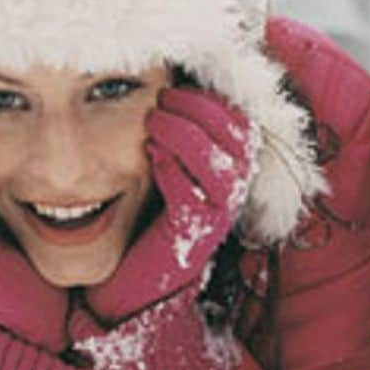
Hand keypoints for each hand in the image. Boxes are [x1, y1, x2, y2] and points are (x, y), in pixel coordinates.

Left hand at [85, 87, 255, 323]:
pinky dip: (175, 167)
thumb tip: (160, 86)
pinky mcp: (193, 237)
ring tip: (154, 119)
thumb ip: (172, 137)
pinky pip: (195, 196)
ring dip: (188, 133)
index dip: (214, 100)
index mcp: (228, 174)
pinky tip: (151, 153)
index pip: (242, 125)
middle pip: (240, 138)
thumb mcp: (161, 170)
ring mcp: (216, 217)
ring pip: (223, 164)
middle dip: (202, 109)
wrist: (127, 284)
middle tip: (164, 96)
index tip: (176, 85)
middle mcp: (231, 194)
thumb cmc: (140, 220)